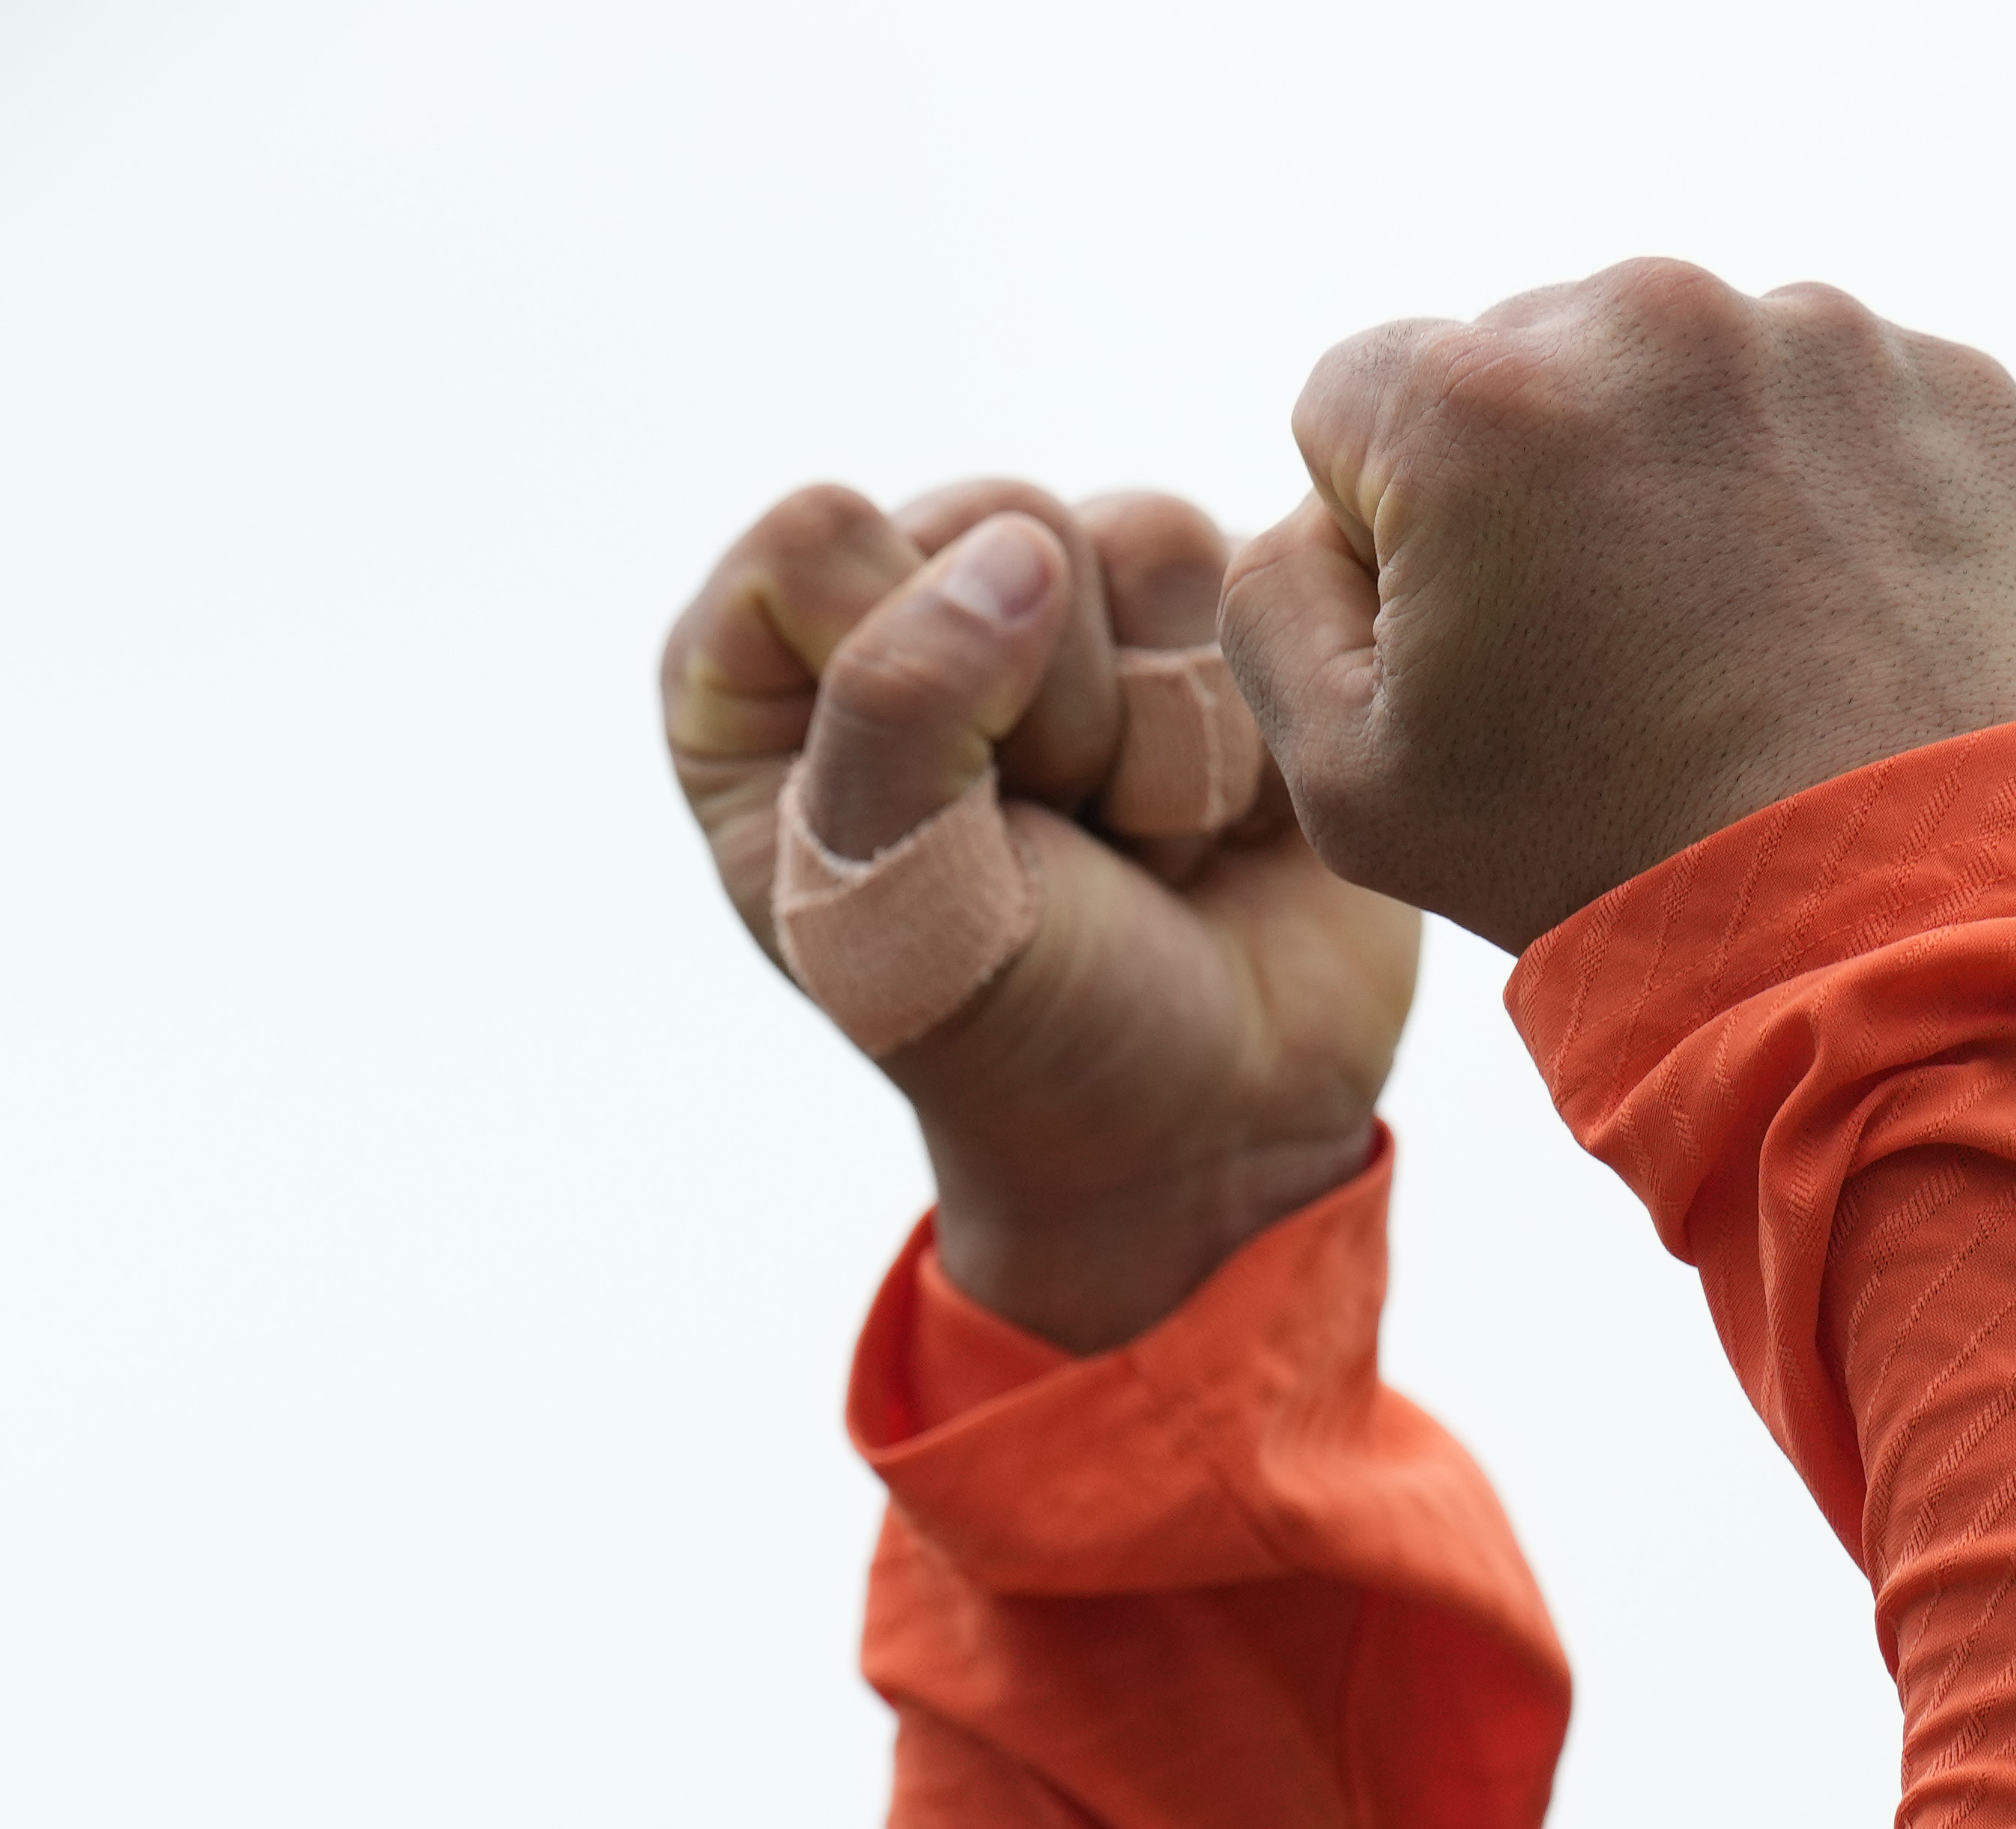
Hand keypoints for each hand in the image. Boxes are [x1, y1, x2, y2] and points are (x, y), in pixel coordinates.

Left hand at [666, 481, 1418, 1348]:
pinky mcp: (1202, 619)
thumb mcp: (903, 900)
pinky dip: (1240, 729)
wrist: (1205, 1120)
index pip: (818, 537)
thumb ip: (899, 707)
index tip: (945, 810)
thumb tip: (1014, 551)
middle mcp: (902, 615)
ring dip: (1157, 734)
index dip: (904, 664)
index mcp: (763, 681)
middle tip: (1057, 849)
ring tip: (1135, 843)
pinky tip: (1212, 819)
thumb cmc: (1016, 1030)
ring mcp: (1062, 608)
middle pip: (999, 522)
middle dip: (1056, 715)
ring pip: (1142, 539)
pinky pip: (1252, 581)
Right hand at [1224, 261, 2015, 949]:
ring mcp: (1820, 339)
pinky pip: (1832, 406)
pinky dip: (1816, 490)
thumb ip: (1268, 601)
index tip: (1467, 639)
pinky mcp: (1956, 382)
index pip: (1349, 397)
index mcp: (1472, 398)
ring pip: (1682, 378)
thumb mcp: (1343, 779)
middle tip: (1601, 655)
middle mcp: (1647, 317)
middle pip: (1526, 364)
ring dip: (1675, 476)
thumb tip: (1320, 514)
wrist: (1891, 913)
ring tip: (1724, 643)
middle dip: (1534, 483)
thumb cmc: (1598, 855)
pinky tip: (1824, 621)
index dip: (1381, 532)